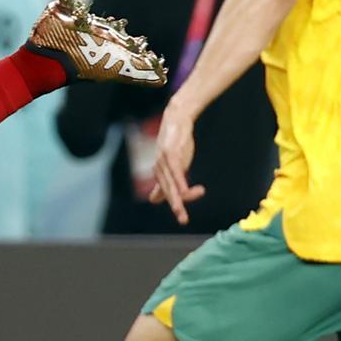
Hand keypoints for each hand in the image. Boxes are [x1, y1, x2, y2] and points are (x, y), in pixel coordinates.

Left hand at [148, 101, 205, 225]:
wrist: (176, 119)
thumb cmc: (174, 142)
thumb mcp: (170, 163)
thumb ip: (163, 181)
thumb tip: (154, 200)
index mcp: (159, 172)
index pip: (167, 192)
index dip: (175, 203)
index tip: (182, 215)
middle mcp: (159, 168)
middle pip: (168, 191)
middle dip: (176, 207)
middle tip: (183, 220)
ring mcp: (164, 161)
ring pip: (171, 184)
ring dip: (178, 199)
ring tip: (182, 211)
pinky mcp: (171, 154)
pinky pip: (176, 172)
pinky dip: (181, 182)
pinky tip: (186, 191)